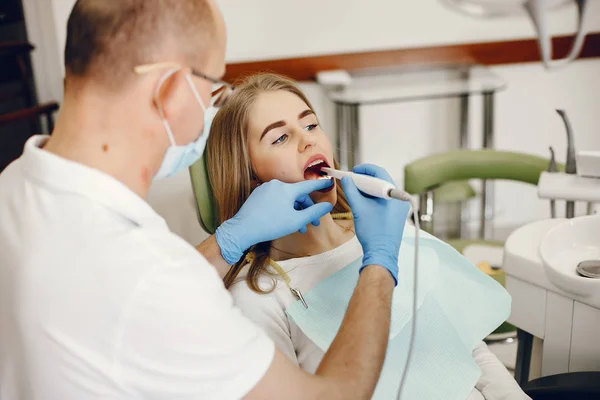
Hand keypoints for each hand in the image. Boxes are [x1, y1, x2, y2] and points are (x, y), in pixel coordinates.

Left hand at [215, 179, 333, 263]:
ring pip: (286, 198)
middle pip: (297, 195)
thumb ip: (314, 212)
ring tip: (298, 227)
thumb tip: (328, 206)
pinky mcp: (258, 195)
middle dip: (306, 209)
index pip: (308, 185)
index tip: (328, 182)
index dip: (320, 184)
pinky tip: (284, 221)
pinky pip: (276, 199)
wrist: (243, 229)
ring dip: (294, 211)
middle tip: (312, 224)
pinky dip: (283, 208)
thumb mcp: (296, 221)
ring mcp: (265, 188)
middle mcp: (276, 184)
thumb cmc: (270, 226)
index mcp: (287, 188)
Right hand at [340, 164, 409, 284]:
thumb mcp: (359, 208)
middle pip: (381, 181)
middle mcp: (399, 199)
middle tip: (353, 181)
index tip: (354, 171)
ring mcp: (399, 208)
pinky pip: (384, 201)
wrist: (381, 253)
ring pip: (382, 192)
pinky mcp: (396, 215)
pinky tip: (363, 201)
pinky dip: (373, 198)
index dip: (365, 169)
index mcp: (394, 194)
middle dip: (365, 180)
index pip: (379, 173)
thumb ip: (351, 191)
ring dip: (369, 189)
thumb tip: (347, 180)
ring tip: (356, 191)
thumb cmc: (373, 232)